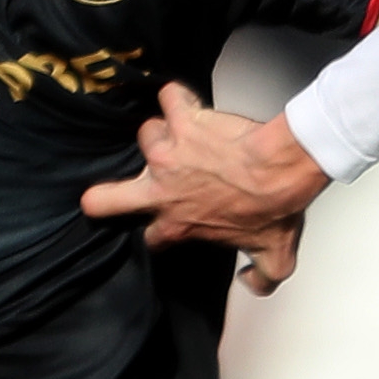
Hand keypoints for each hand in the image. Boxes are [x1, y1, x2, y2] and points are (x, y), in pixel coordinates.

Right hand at [80, 83, 326, 291]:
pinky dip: (179, 96)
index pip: (150, 237)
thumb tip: (254, 282)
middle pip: (103, 199)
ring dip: (165, 132)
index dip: (156, 232)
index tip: (164, 225)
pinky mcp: (182, 121)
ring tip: (186, 132)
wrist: (279, 171)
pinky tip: (189, 99)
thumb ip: (263, 277)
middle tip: (100, 196)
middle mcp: (163, 190)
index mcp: (178, 223)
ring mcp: (167, 153)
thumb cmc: (273, 207)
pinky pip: (170, 97)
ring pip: (146, 135)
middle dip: (99, 198)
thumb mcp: (275, 256)